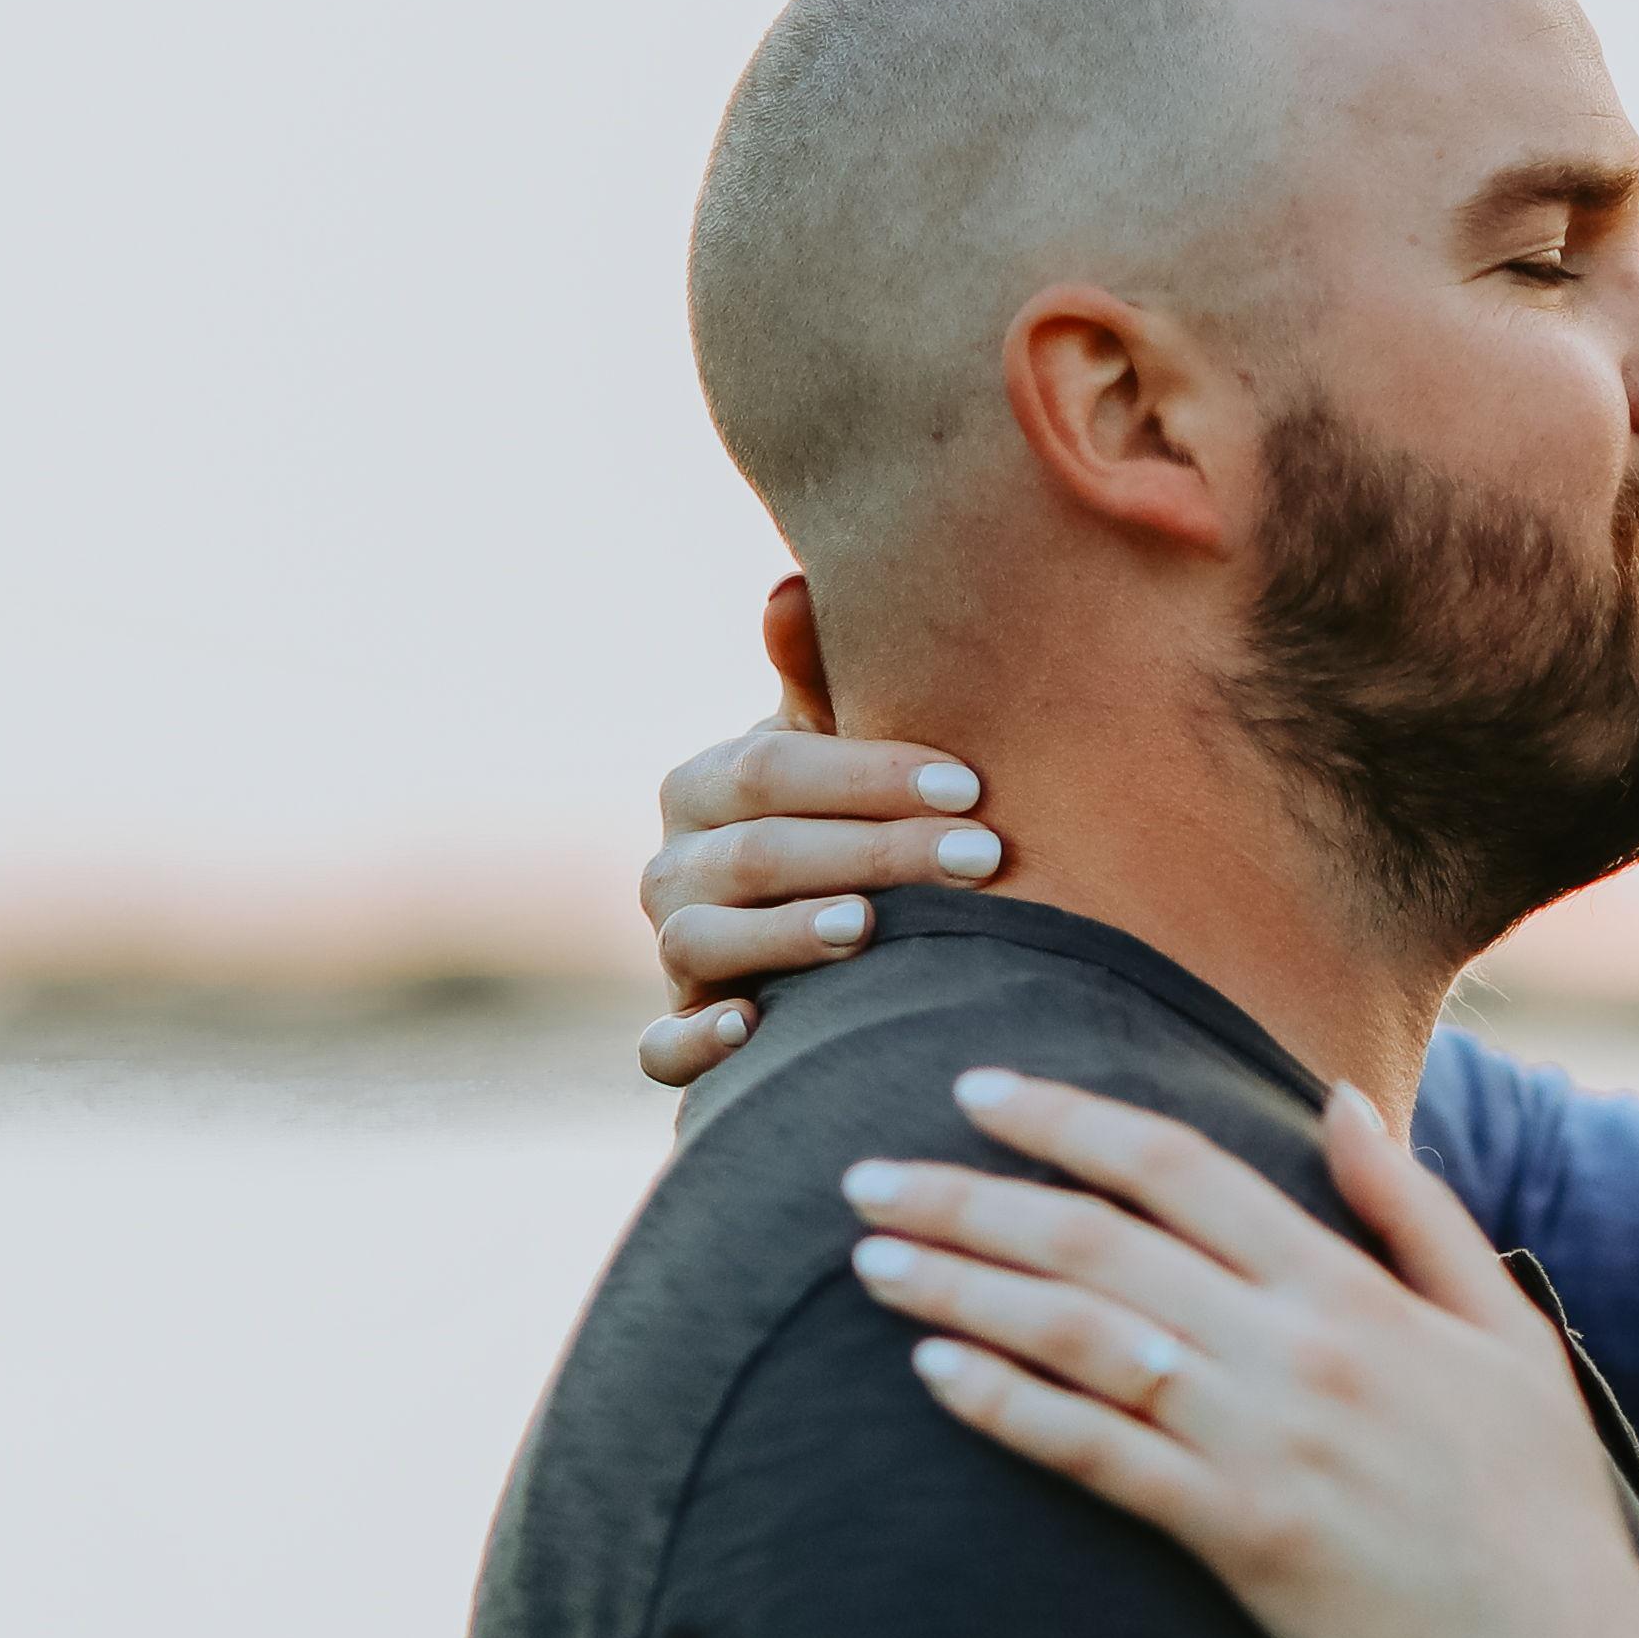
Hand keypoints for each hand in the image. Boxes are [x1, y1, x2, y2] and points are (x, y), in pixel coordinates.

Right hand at [634, 573, 1011, 1085]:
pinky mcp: (676, 1035)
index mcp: (702, 784)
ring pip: (700, 940)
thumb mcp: (831, 745)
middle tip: (980, 859)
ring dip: (784, 935)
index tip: (968, 786)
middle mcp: (672, 866)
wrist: (813, 926)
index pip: (770, 768)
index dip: (867, 775)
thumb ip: (817, 679)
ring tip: (869, 929)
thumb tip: (791, 590)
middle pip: (756, 854)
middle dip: (872, 852)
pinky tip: (750, 1029)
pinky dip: (693, 1041)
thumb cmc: (841, 817)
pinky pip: (658, 1047)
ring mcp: (669, 950)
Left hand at [838, 1069, 1638, 1637]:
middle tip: (863, 1172)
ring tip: (869, 1257)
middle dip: (970, 1196)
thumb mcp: (1506, 1330)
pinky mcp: (1235, 1535)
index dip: (1068, 1119)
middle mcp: (1293, 1349)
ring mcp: (1259, 1442)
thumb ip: (1416, 1212)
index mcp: (1350, 1289)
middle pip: (1098, 1242)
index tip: (977, 1090)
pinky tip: (932, 1372)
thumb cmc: (1535, 1506)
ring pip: (1078, 1336)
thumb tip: (1337, 1102)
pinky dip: (1007, 1406)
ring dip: (962, 1287)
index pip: (1179, 1169)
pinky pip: (1096, 1454)